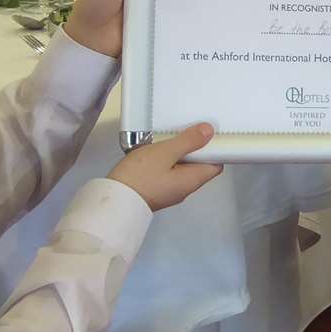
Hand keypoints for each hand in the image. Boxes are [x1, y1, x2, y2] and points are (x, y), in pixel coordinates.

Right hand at [108, 123, 223, 210]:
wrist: (115, 200)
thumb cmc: (141, 176)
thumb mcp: (166, 152)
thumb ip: (188, 141)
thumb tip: (209, 132)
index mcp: (192, 180)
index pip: (215, 165)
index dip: (215, 149)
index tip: (206, 134)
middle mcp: (184, 188)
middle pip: (199, 166)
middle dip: (194, 149)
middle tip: (184, 132)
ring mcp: (170, 190)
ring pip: (182, 168)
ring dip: (178, 153)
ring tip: (167, 139)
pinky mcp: (156, 190)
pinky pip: (168, 172)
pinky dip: (166, 161)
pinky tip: (155, 151)